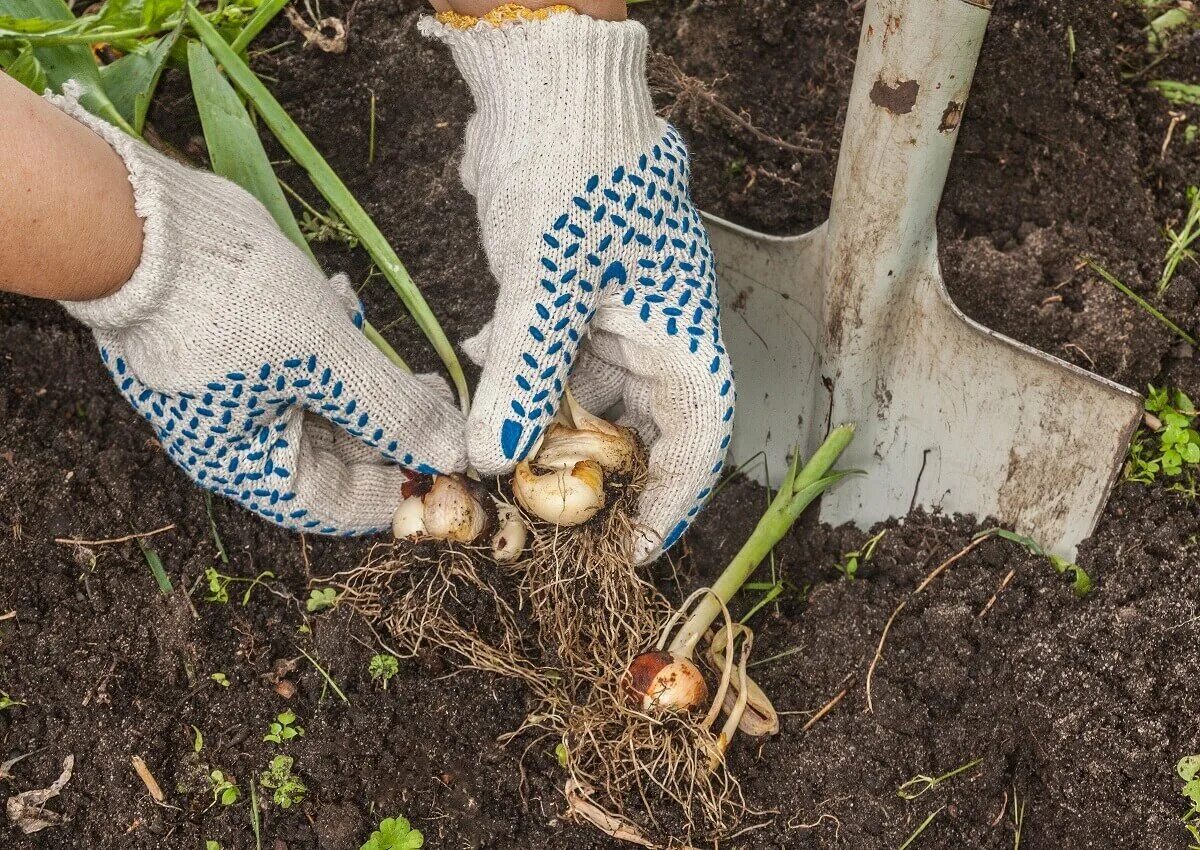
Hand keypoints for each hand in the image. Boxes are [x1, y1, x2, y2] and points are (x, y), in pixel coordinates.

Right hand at [49, 88, 467, 534]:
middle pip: (336, 453)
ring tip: (406, 355)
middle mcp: (238, 437)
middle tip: (441, 399)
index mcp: (247, 464)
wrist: (143, 223)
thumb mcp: (325, 358)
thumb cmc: (227, 303)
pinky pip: (301, 359)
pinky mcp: (240, 345)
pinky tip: (345, 302)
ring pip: (324, 402)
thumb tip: (449, 451)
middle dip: (391, 425)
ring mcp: (236, 390)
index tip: (446, 464)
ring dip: (368, 378)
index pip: (335, 504)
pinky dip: (332, 340)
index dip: (395, 489)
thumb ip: (390, 408)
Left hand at [423, 12, 733, 561]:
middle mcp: (657, 327)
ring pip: (587, 395)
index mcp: (681, 327)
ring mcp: (615, 310)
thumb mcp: (545, 277)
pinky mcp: (573, 292)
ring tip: (496, 445)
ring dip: (544, 422)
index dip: (674, 501)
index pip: (699, 437)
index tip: (634, 550)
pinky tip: (480, 366)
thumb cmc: (569, 166)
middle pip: (640, 427)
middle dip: (591, 471)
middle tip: (540, 508)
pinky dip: (522, 374)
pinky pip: (554, 357)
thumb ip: (524, 372)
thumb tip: (494, 457)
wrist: (547, 78)